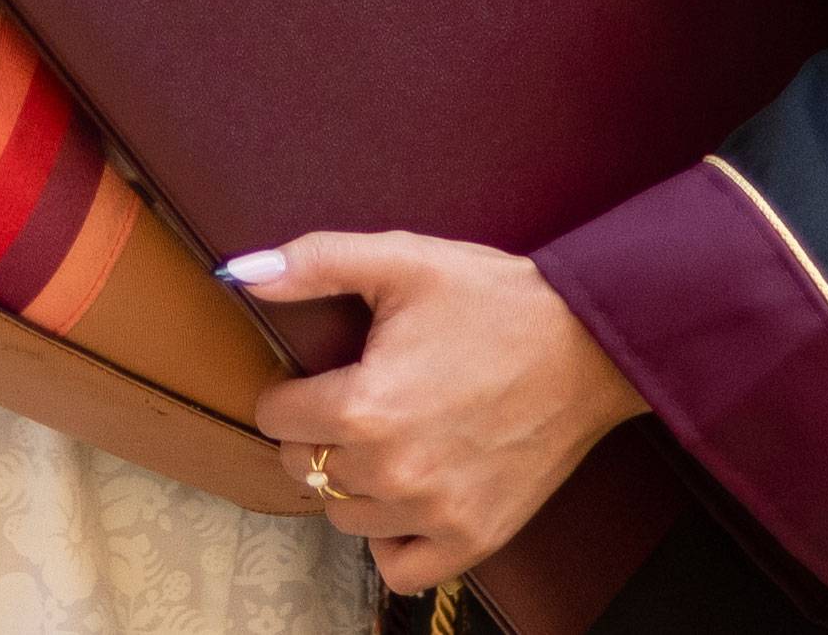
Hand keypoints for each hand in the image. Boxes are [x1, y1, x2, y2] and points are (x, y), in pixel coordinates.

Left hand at [229, 231, 646, 594]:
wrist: (587, 345)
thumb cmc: (493, 298)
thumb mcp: (402, 259)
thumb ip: (314, 263)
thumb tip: (240, 275)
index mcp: (365, 405)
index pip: (276, 419)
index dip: (288, 392)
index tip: (313, 378)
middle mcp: (393, 470)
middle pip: (305, 469)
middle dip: (313, 435)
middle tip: (348, 404)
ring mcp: (433, 513)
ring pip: (345, 517)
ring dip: (349, 483)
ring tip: (381, 441)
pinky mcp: (472, 539)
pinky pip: (398, 567)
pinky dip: (390, 540)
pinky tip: (404, 498)